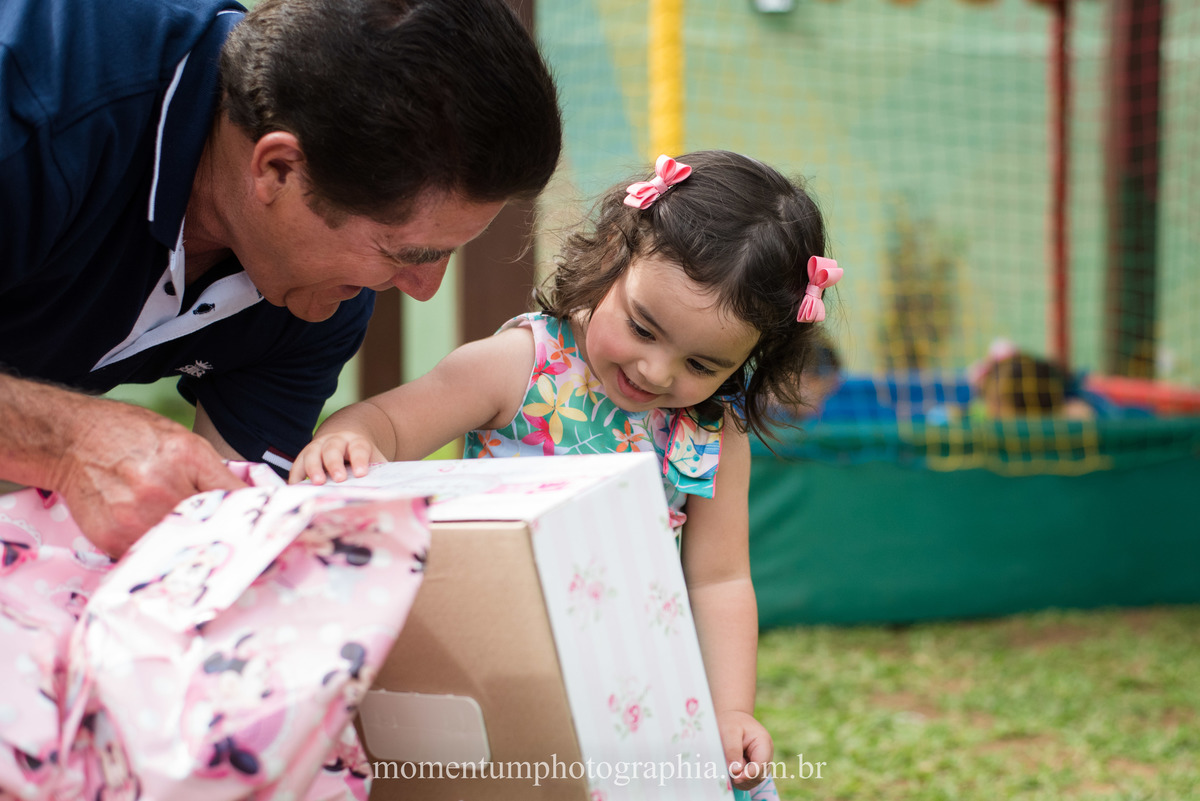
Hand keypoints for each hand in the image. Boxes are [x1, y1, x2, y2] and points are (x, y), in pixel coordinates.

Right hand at [52, 397, 245, 557]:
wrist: (74, 441)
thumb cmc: (131, 436)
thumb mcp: (184, 441)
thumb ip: (216, 472)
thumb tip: (250, 499)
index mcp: (187, 458)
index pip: (235, 497)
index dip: (252, 514)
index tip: (266, 528)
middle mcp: (162, 488)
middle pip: (209, 527)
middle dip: (219, 532)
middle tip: (226, 537)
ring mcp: (135, 516)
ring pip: (181, 546)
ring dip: (188, 544)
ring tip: (184, 534)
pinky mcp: (114, 538)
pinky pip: (150, 556)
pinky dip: (158, 551)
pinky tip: (156, 536)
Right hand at [289, 431, 383, 484]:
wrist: (346, 438)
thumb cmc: (362, 457)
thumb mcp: (374, 459)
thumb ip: (380, 472)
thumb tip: (387, 493)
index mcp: (356, 441)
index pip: (359, 448)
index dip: (360, 460)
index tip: (362, 474)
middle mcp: (335, 441)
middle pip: (333, 449)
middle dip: (335, 464)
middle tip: (339, 479)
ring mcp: (318, 446)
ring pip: (312, 454)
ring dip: (313, 468)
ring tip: (317, 483)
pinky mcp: (304, 456)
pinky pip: (298, 465)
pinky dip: (296, 477)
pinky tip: (296, 489)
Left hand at [719, 709, 774, 790]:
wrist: (733, 717)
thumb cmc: (731, 722)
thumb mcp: (729, 731)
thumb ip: (733, 750)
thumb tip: (736, 772)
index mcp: (764, 743)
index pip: (761, 765)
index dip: (749, 775)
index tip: (735, 777)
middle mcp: (766, 755)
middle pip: (759, 776)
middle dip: (743, 777)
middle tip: (728, 771)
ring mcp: (761, 762)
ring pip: (753, 781)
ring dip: (740, 779)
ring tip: (729, 766)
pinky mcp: (753, 767)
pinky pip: (748, 780)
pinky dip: (739, 778)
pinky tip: (731, 769)